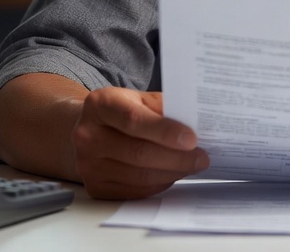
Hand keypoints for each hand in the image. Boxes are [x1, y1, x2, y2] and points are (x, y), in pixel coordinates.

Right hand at [71, 87, 208, 199]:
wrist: (91, 129)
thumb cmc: (123, 111)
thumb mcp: (140, 98)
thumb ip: (163, 108)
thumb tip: (196, 126)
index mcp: (100, 105)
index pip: (133, 120)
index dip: (164, 131)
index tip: (192, 139)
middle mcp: (87, 135)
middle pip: (138, 152)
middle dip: (176, 157)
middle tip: (201, 157)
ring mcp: (88, 165)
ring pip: (139, 176)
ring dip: (172, 172)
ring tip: (192, 165)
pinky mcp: (96, 187)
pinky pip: (136, 191)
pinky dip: (160, 183)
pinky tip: (173, 173)